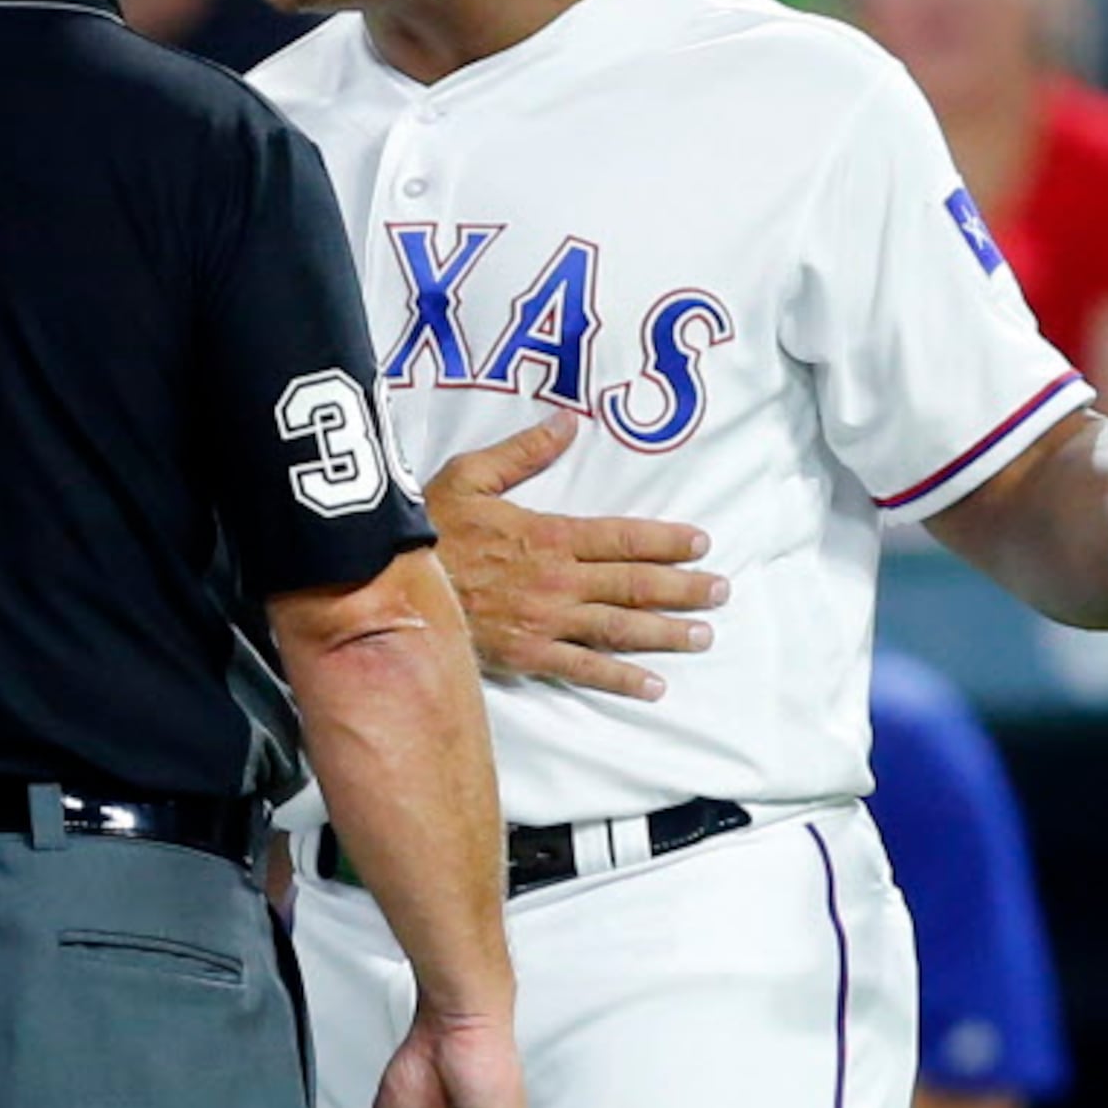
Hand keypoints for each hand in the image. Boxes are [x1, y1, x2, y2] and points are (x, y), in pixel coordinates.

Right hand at [426, 411, 724, 697]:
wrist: (386, 585)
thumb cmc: (428, 528)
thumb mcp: (471, 474)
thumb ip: (524, 452)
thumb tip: (566, 422)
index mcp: (550, 535)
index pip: (624, 538)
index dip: (668, 541)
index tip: (702, 544)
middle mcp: (559, 581)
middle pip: (635, 585)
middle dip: (683, 588)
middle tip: (721, 591)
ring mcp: (546, 622)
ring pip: (620, 628)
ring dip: (666, 632)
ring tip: (702, 634)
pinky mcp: (528, 655)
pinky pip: (583, 669)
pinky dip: (621, 679)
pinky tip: (652, 685)